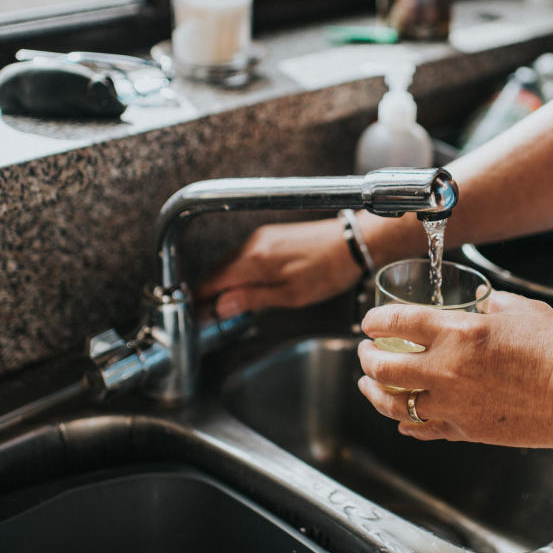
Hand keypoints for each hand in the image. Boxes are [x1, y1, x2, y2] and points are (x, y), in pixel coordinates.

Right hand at [196, 218, 361, 315]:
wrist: (353, 242)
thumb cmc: (328, 270)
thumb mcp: (290, 295)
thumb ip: (252, 299)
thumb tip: (221, 307)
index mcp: (254, 260)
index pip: (212, 281)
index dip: (202, 300)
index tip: (199, 316)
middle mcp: (253, 244)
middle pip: (218, 271)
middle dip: (212, 293)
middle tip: (213, 317)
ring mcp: (262, 237)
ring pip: (232, 263)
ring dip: (227, 282)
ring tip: (232, 306)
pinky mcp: (272, 235)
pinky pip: (246, 256)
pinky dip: (241, 272)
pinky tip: (251, 286)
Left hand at [357, 290, 552, 447]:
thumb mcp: (521, 309)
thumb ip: (489, 305)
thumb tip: (477, 304)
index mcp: (458, 334)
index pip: (396, 323)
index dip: (374, 320)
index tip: (370, 321)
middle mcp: (446, 371)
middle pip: (382, 368)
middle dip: (366, 357)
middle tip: (365, 350)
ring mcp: (453, 406)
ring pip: (393, 405)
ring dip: (374, 392)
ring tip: (369, 385)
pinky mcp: (466, 431)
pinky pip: (422, 430)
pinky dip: (405, 423)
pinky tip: (402, 418)